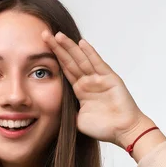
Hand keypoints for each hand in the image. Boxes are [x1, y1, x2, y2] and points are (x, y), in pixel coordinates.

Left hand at [42, 30, 147, 146]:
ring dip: (70, 47)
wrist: (123, 132)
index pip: (65, 70)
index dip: (54, 59)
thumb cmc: (104, 128)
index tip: (42, 48)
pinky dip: (90, 53)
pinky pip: (98, 64)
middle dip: (58, 48)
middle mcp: (88, 81)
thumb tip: (54, 112)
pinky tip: (81, 43)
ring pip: (81, 59)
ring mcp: (99, 78)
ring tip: (58, 35)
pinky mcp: (110, 78)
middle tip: (45, 34)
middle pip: (70, 61)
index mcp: (80, 90)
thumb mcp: (79, 120)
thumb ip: (68, 112)